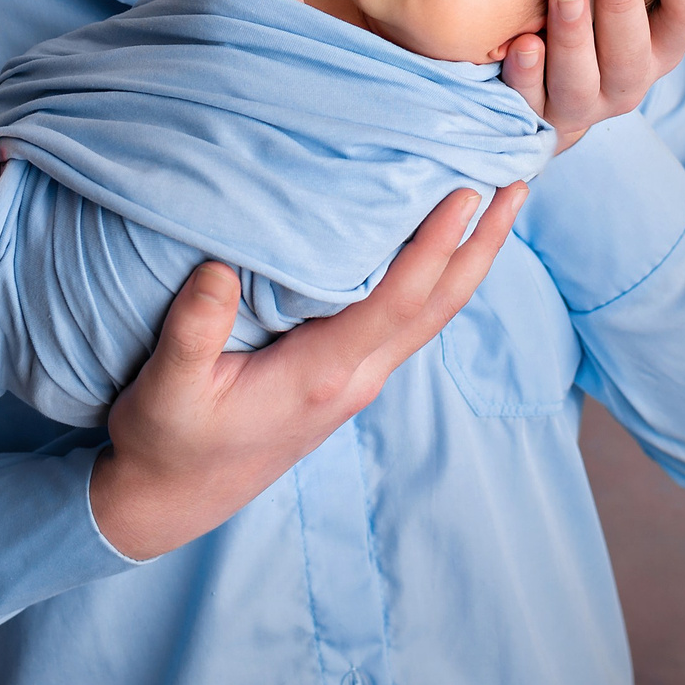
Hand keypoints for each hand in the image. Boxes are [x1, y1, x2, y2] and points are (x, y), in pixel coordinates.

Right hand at [87, 180, 526, 560]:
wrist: (170, 501)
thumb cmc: (166, 442)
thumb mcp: (165, 391)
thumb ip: (193, 331)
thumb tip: (219, 265)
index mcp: (322, 376)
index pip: (397, 301)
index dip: (436, 246)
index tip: (468, 192)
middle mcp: (355, 378)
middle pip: (439, 305)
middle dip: (483, 245)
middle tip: (520, 183)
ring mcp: (356, 380)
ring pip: (431, 313)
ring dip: (469, 259)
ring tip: (498, 203)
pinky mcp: (345, 377)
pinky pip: (407, 319)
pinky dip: (436, 276)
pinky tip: (440, 247)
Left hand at [500, 0, 684, 153]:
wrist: (552, 91)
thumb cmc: (599, 18)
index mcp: (662, 42)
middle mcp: (631, 79)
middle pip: (634, 49)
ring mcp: (585, 103)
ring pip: (582, 79)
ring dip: (574, 36)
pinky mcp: (541, 117)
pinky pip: (533, 100)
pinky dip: (527, 74)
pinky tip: (522, 42)